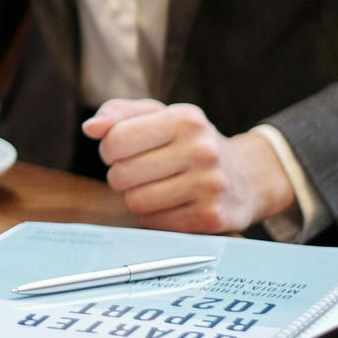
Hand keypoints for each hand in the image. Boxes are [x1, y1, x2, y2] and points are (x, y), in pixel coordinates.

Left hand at [82, 100, 294, 234]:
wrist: (247, 177)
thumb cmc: (190, 143)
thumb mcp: (160, 116)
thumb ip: (119, 114)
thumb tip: (91, 127)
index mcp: (185, 119)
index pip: (116, 139)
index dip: (110, 149)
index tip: (123, 151)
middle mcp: (202, 150)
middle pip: (122, 174)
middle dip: (122, 176)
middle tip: (142, 172)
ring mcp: (210, 185)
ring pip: (136, 202)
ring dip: (137, 198)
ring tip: (157, 187)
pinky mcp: (211, 217)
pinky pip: (154, 223)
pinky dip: (154, 216)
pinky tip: (172, 204)